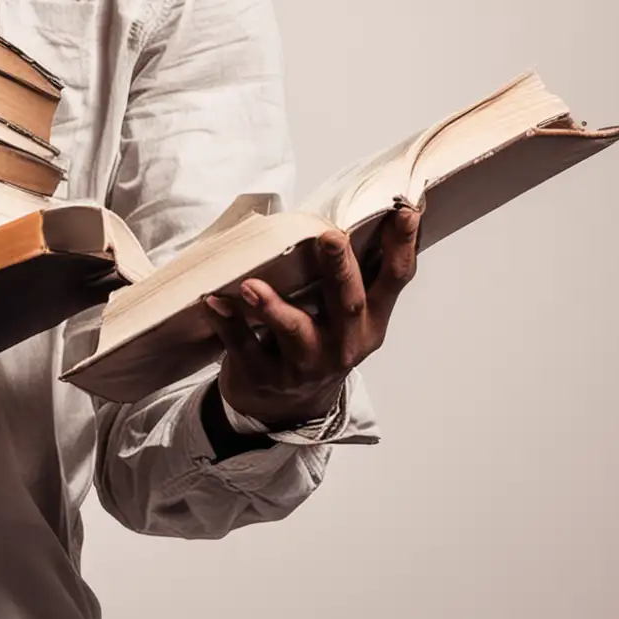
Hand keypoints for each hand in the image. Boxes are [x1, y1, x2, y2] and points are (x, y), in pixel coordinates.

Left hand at [201, 203, 419, 430]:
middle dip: (340, 271)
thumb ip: (349, 276)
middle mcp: (344, 344)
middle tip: (330, 238)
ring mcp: (305, 365)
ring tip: (251, 286)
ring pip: (295, 333)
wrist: (286, 407)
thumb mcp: (344, 317)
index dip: (402, 246)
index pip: (393, 280)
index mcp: (370, 323)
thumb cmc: (317, 342)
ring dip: (274, 308)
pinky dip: (228, 324)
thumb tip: (348, 212)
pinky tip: (214, 302)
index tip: (405, 212)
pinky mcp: (265, 377)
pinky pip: (245, 348)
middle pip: (347, 306)